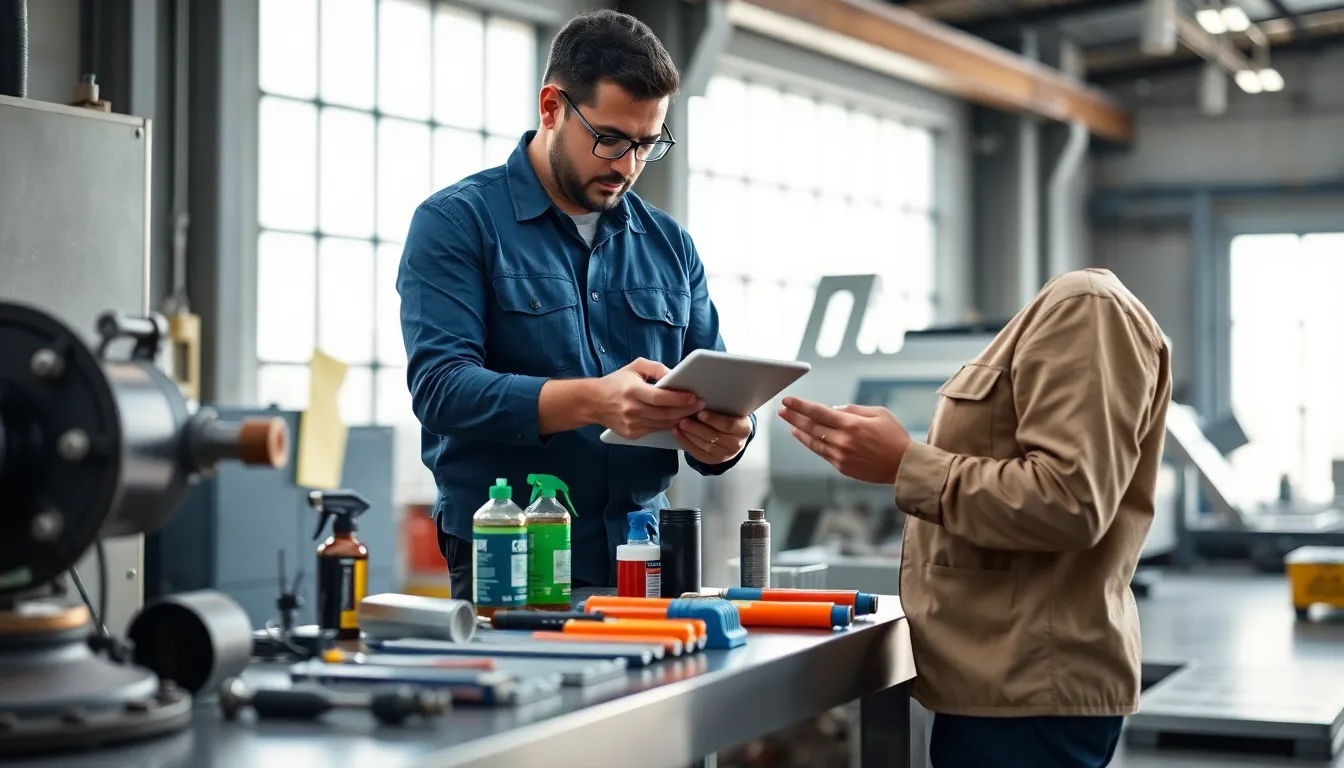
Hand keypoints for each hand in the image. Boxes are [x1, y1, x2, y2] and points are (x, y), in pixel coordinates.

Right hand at [596, 358, 704, 439]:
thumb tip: (676, 376)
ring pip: (663, 424)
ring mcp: (632, 425)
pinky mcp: (632, 434)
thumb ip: (656, 369)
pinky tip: (678, 418)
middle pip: (665, 414)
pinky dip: (669, 425)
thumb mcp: (635, 367)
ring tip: (694, 412)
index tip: (694, 397)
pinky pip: (656, 430)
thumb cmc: (616, 383)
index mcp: (632, 391)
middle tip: (701, 404)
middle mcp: (632, 410)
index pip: (660, 398)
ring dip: (681, 419)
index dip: (679, 398)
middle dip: (686, 410)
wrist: (593, 403)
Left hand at [674, 411, 751, 464]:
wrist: (732, 437)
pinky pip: (697, 453)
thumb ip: (721, 407)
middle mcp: (736, 444)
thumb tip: (699, 398)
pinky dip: (685, 442)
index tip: (700, 413)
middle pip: (714, 436)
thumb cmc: (729, 418)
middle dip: (696, 428)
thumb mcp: (731, 411)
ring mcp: (725, 455)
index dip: (713, 419)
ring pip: (704, 445)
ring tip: (678, 424)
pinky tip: (677, 433)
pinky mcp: (713, 460)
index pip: (728, 425)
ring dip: (689, 435)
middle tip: (683, 419)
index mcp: (743, 429)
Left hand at [777, 397, 910, 483]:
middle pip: (811, 426)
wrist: (903, 465)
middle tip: (782, 410)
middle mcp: (843, 440)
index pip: (819, 412)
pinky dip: (809, 443)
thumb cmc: (894, 437)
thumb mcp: (879, 413)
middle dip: (794, 417)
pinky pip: (821, 453)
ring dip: (798, 431)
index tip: (788, 400)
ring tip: (789, 423)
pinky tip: (803, 437)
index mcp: (852, 424)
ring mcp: (840, 455)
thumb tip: (832, 409)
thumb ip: (853, 409)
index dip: (800, 406)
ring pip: (813, 441)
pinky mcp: (841, 467)